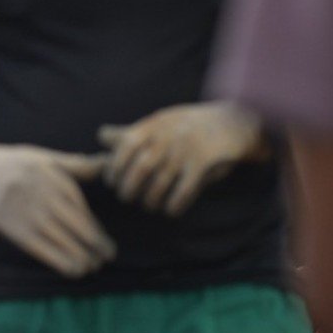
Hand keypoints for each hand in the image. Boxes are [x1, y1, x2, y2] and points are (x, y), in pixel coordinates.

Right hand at [0, 138, 114, 277]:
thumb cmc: (15, 164)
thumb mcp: (44, 157)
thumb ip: (75, 164)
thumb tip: (105, 164)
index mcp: (54, 179)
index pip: (84, 211)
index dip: (98, 232)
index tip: (107, 245)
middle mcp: (44, 196)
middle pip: (80, 228)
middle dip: (98, 247)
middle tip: (106, 258)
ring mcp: (29, 214)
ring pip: (65, 243)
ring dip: (84, 259)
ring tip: (92, 266)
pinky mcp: (14, 230)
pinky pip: (44, 251)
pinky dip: (64, 264)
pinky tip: (75, 270)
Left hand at [99, 102, 266, 216]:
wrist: (231, 121)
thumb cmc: (187, 126)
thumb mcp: (158, 122)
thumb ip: (131, 132)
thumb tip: (100, 136)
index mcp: (152, 126)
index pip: (124, 146)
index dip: (114, 167)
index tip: (112, 182)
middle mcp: (167, 137)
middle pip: (139, 169)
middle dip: (128, 189)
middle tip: (126, 198)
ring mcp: (185, 151)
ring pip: (160, 184)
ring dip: (150, 200)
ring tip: (148, 205)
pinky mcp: (203, 164)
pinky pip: (183, 191)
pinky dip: (174, 205)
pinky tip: (170, 210)